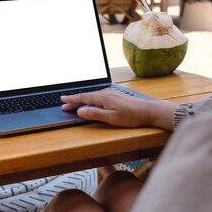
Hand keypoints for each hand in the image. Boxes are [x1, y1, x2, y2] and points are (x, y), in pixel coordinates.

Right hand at [61, 88, 176, 129]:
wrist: (148, 111)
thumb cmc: (131, 116)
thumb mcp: (111, 118)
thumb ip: (95, 114)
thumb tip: (80, 110)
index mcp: (103, 97)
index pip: (83, 98)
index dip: (72, 100)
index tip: (63, 100)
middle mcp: (106, 93)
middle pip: (87, 96)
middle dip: (75, 100)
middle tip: (64, 105)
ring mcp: (111, 93)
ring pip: (93, 95)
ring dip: (83, 99)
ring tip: (75, 103)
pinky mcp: (116, 95)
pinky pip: (99, 95)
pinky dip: (91, 98)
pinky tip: (91, 101)